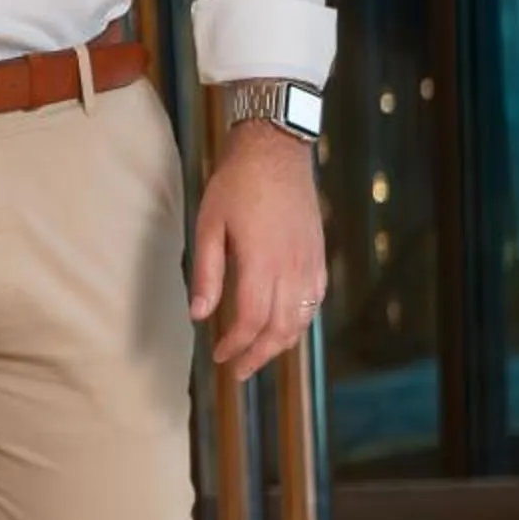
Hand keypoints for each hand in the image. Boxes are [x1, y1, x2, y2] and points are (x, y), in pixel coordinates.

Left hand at [189, 122, 327, 382]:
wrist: (275, 150)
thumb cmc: (237, 185)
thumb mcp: (210, 225)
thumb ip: (207, 273)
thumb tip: (199, 315)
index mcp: (261, 263)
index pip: (251, 321)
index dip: (235, 345)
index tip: (220, 356)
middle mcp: (291, 269)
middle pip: (279, 330)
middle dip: (258, 356)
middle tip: (238, 369)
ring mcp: (309, 263)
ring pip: (301, 320)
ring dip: (280, 344)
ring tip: (259, 354)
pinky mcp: (318, 255)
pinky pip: (315, 301)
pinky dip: (301, 321)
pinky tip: (286, 325)